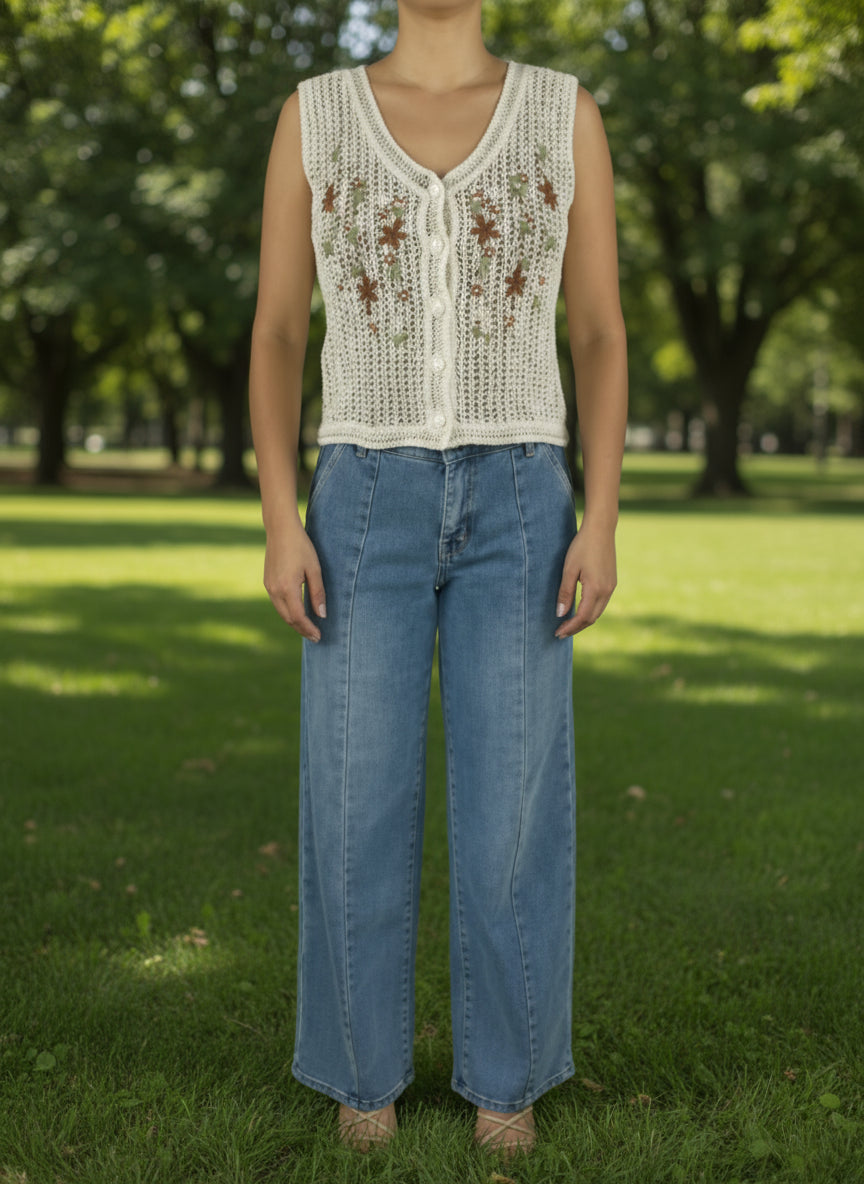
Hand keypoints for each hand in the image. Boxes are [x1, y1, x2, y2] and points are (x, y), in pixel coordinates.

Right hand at [263, 518, 326, 641]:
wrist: (280, 530)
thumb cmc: (301, 547)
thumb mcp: (314, 569)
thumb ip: (318, 593)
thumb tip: (322, 615)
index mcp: (287, 588)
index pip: (298, 617)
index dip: (309, 629)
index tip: (319, 636)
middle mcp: (275, 590)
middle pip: (288, 618)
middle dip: (302, 629)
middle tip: (315, 637)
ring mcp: (268, 587)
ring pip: (281, 612)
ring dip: (294, 622)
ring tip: (308, 628)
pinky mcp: (267, 582)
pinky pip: (277, 603)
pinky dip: (288, 612)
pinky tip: (297, 612)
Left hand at [554, 524, 616, 637]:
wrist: (601, 529)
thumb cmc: (582, 546)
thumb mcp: (568, 569)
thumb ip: (565, 593)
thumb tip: (560, 614)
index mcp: (596, 589)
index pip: (582, 617)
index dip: (569, 627)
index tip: (557, 633)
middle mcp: (607, 591)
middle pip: (592, 618)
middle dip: (576, 628)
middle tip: (560, 632)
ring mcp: (611, 587)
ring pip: (597, 612)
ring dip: (583, 621)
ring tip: (568, 624)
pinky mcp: (612, 582)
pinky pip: (601, 603)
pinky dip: (590, 611)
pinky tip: (579, 610)